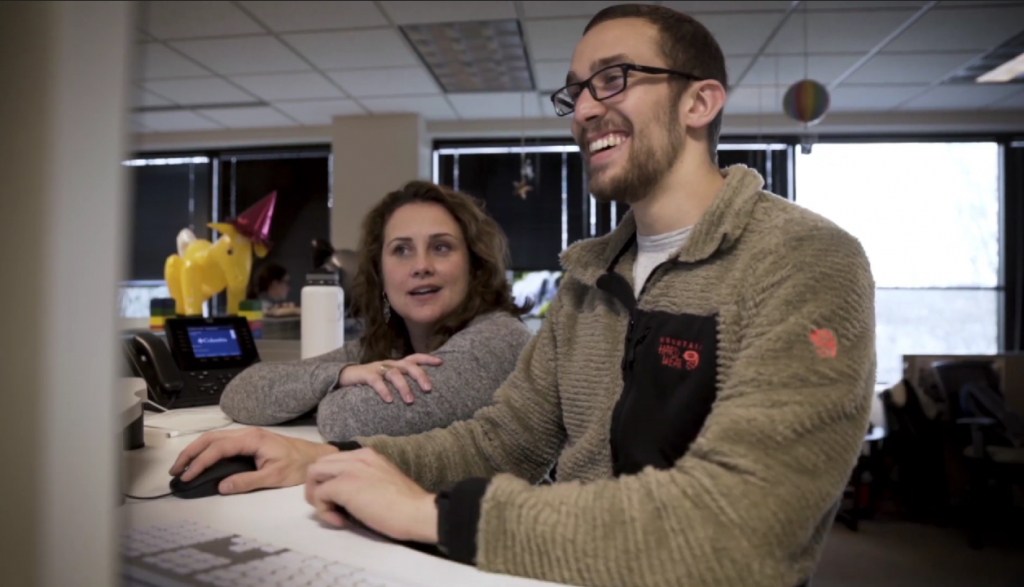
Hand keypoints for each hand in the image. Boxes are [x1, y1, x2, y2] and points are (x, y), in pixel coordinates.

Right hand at [169, 428, 338, 494]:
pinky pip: (221, 442)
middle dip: (190, 453)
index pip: (218, 448)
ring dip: (196, 451)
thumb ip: (247, 481)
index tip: (187, 475)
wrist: (313, 457)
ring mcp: (247, 435)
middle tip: (175, 470)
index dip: (199, 462)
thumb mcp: (274, 477)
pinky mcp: (248, 440)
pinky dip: (206, 450)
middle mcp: (247, 433)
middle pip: (210, 438)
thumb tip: (221, 486)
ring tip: (182, 466)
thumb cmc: (298, 465)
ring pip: (214, 438)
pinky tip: (199, 460)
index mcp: (252, 439)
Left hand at [304, 449, 437, 543]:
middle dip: (317, 487)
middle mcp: (357, 456)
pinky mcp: (344, 485)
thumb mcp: (383, 480)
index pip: (334, 460)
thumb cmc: (406, 504)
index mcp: (367, 455)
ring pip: (313, 474)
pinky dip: (323, 511)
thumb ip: (365, 478)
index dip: (330, 480)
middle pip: (319, 464)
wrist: (417, 512)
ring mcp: (349, 469)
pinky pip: (319, 495)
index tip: (341, 499)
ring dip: (316, 496)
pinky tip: (340, 520)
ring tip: (332, 513)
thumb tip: (348, 493)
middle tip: (330, 507)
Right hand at [338, 354, 442, 403]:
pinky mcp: (366, 375)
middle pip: (408, 365)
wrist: (346, 377)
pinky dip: (384, 390)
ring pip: (394, 373)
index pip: (415, 357)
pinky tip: (389, 400)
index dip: (428, 358)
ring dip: (403, 387)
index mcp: (397, 364)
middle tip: (428, 389)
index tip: (441, 362)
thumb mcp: (390, 380)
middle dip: (420, 375)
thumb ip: (403, 384)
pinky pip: (376, 381)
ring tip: (410, 401)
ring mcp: (378, 368)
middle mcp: (390, 364)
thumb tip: (422, 396)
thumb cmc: (373, 381)